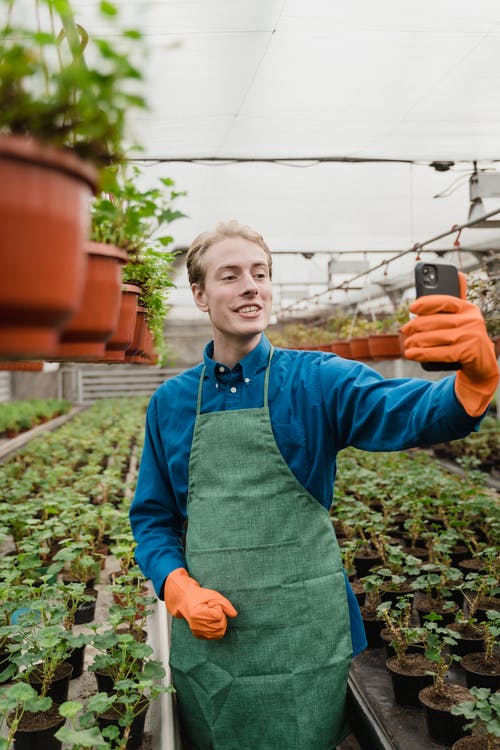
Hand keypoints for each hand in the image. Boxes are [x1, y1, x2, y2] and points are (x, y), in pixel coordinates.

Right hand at [164, 567, 236, 638]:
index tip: (211, 604)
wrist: (186, 600)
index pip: (218, 615)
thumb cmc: (200, 596)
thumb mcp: (213, 595)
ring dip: (220, 623)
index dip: (218, 608)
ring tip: (213, 615)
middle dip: (221, 617)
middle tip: (213, 609)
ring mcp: (197, 631)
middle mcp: (196, 625)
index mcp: (197, 614)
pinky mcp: (198, 635)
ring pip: (219, 633)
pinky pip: (214, 636)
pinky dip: (217, 629)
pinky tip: (211, 621)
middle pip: (220, 626)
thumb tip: (234, 615)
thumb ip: (226, 604)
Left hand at [401, 276, 497, 415]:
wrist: (483, 365)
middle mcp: (472, 320)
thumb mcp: (465, 318)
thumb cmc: (467, 338)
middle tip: (404, 330)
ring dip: (416, 341)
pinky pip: (440, 353)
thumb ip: (458, 301)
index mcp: (469, 308)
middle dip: (416, 326)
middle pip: (436, 321)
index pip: (445, 301)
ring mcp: (471, 337)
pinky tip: (411, 354)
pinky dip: (422, 354)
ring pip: (435, 337)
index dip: (427, 303)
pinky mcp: (468, 353)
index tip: (412, 308)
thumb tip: (458, 274)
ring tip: (407, 344)